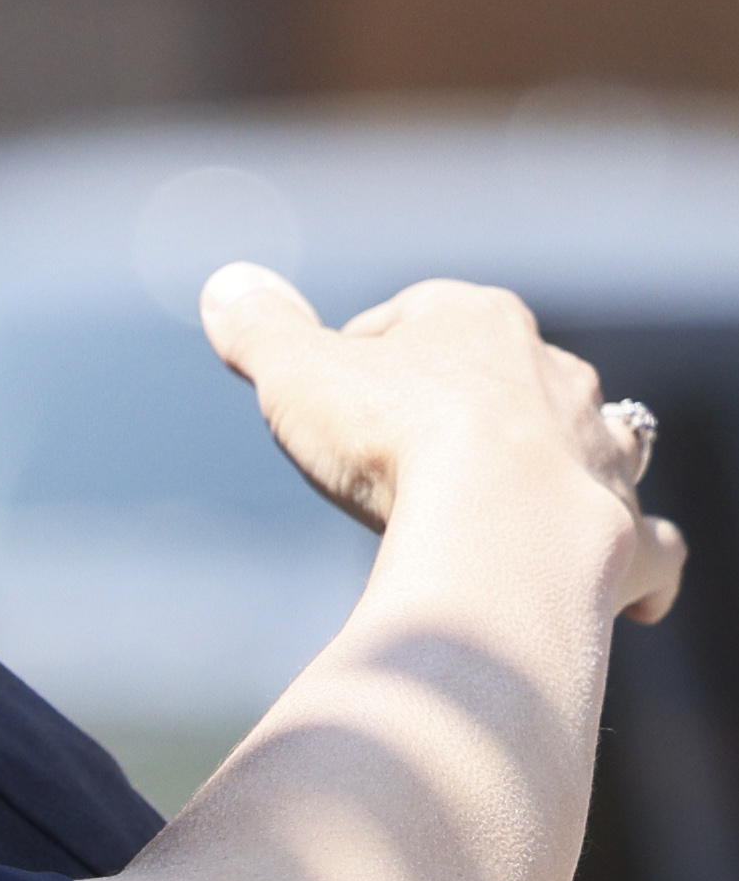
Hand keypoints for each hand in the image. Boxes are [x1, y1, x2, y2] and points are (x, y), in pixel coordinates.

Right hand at [201, 263, 683, 623]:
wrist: (498, 523)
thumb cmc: (397, 437)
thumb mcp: (296, 371)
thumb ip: (261, 329)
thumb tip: (227, 284)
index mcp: (479, 322)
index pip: (418, 315)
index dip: (368, 349)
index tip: (332, 393)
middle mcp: (557, 376)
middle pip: (509, 375)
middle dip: (469, 402)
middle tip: (408, 450)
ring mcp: (600, 454)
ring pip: (594, 443)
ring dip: (565, 464)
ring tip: (519, 501)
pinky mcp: (628, 533)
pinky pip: (651, 546)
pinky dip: (643, 565)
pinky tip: (640, 596)